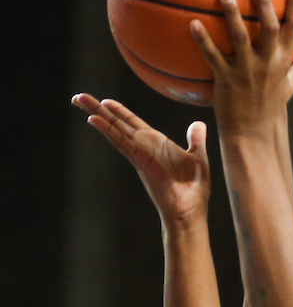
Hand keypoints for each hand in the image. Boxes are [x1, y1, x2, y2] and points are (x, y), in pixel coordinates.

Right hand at [71, 94, 210, 223]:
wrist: (190, 210)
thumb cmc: (194, 190)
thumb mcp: (197, 157)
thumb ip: (196, 139)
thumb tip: (198, 124)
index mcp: (156, 144)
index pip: (133, 123)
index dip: (120, 111)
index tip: (106, 100)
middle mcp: (144, 147)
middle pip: (117, 123)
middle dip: (99, 109)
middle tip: (79, 96)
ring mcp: (139, 153)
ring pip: (113, 128)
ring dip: (96, 113)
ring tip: (79, 99)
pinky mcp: (139, 160)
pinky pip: (121, 142)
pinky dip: (107, 130)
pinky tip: (93, 119)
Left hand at [189, 0, 292, 136]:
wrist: (253, 133)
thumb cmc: (270, 106)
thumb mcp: (289, 86)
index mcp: (282, 62)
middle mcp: (267, 64)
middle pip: (270, 29)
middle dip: (266, 5)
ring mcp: (246, 71)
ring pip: (240, 38)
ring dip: (232, 15)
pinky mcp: (226, 79)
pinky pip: (213, 56)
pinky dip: (203, 40)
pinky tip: (192, 23)